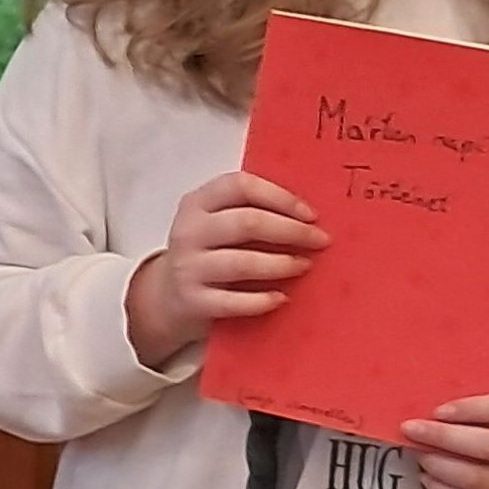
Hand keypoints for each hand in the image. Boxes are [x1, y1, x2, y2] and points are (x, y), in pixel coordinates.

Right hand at [126, 170, 328, 363]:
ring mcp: (189, 267)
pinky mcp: (193, 300)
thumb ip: (249, 211)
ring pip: (242, 263)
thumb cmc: (207, 251)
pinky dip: (262, 301)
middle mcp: (189, 231)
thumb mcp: (216, 222)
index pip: (240, 186)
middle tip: (320, 240)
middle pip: (247, 222)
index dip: (279, 197)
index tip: (310, 214)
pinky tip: (281, 298)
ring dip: (281, 264)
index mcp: (197, 203)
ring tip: (304, 266)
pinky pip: (233, 302)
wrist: (168, 294)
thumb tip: (308, 217)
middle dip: (291, 231)